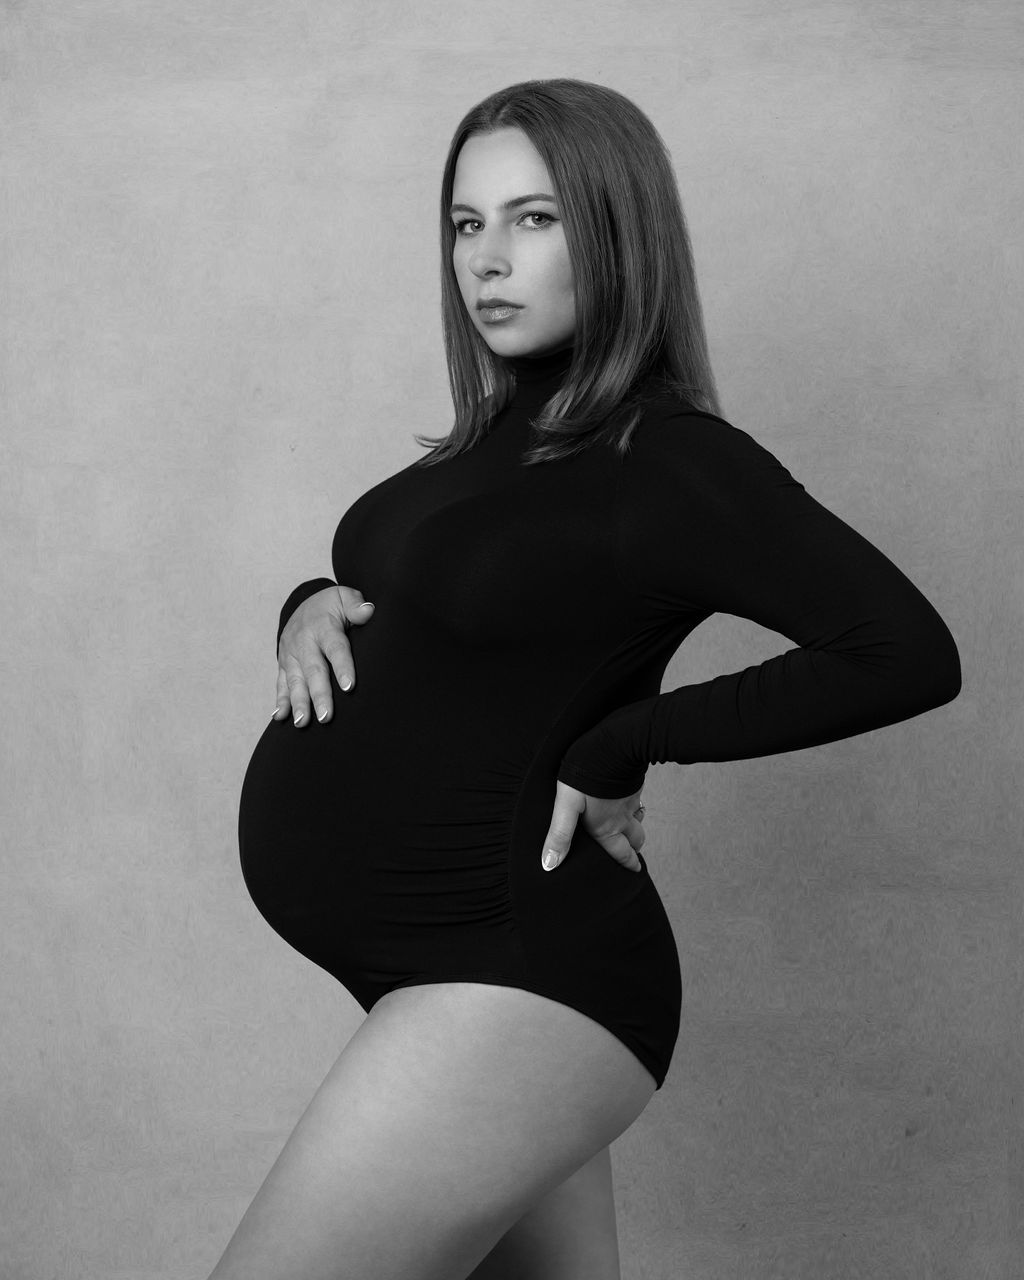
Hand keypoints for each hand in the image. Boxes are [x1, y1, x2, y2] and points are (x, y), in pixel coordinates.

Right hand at [272, 585, 375, 727]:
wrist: (304, 603)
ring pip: (295, 681)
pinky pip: (280, 684)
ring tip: (302, 723)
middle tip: (326, 716)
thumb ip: (356, 605)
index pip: (335, 648)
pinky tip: (280, 718)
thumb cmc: (332, 605)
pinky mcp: (284, 664)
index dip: (342, 667)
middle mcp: (304, 642)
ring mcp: (291, 654)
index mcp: (323, 626)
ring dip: (298, 703)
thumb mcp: (345, 597)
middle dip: (318, 694)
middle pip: (313, 670)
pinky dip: (280, 701)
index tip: (349, 687)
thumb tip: (368, 611)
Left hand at [541, 780, 645, 873]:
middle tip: (634, 854)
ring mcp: (631, 801)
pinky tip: (626, 800)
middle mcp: (622, 818)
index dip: (628, 864)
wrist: (613, 747)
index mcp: (606, 828)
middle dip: (635, 849)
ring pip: (639, 820)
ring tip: (632, 830)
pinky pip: (637, 801)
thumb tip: (550, 865)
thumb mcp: (566, 807)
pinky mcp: (633, 784)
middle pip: (636, 840)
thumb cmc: (585, 778)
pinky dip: (635, 807)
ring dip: (636, 828)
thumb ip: (560, 835)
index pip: (621, 853)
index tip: (635, 871)